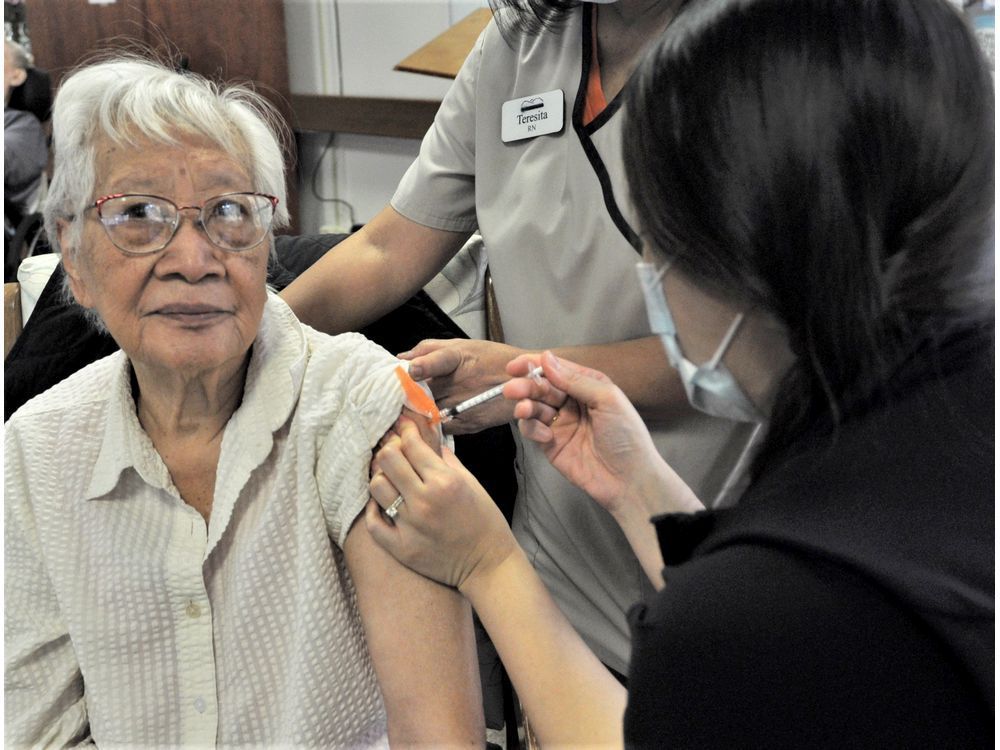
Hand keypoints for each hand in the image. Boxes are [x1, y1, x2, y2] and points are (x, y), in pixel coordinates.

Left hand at [366, 417, 518, 591]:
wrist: (488, 564)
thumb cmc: (484, 521)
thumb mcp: (471, 482)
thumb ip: (446, 459)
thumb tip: (427, 439)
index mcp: (444, 481)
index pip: (411, 445)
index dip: (405, 430)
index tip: (403, 427)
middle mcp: (424, 501)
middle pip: (388, 459)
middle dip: (390, 448)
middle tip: (395, 449)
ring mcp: (410, 526)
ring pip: (376, 486)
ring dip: (381, 476)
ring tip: (390, 477)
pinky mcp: (401, 548)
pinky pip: (373, 522)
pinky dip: (374, 509)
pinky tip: (382, 503)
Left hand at [399, 339, 527, 433]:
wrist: (526, 382)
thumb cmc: (491, 359)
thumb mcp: (463, 345)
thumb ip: (429, 349)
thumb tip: (401, 357)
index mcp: (460, 357)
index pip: (440, 359)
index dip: (425, 365)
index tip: (412, 370)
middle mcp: (463, 381)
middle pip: (424, 393)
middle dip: (404, 397)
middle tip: (386, 400)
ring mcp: (466, 404)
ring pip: (430, 414)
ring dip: (413, 415)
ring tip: (396, 416)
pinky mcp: (470, 423)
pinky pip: (441, 428)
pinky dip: (428, 428)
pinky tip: (418, 425)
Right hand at [505, 351, 702, 519]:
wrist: (629, 480)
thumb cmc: (627, 436)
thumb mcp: (607, 399)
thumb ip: (575, 380)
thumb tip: (547, 358)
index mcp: (587, 385)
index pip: (556, 369)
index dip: (534, 365)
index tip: (515, 366)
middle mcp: (572, 401)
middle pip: (541, 387)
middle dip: (525, 386)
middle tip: (512, 389)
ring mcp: (560, 423)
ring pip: (533, 407)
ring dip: (525, 406)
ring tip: (523, 410)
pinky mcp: (551, 444)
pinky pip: (533, 430)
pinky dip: (533, 429)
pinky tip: (547, 436)